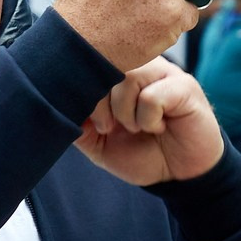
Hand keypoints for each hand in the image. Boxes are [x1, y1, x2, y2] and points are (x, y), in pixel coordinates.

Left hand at [74, 59, 226, 186]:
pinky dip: (148, 119)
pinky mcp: (184, 87)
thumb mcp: (101, 144)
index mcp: (120, 74)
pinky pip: (152, 95)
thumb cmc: (144, 154)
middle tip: (109, 128)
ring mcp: (164, 74)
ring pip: (128, 76)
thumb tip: (56, 108)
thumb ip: (79, 125)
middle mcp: (142, 66)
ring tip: (137, 129)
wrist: (180, 176)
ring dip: (124, 112)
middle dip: (99, 103)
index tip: (93, 123)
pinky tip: (158, 127)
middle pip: (106, 64)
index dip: (83, 92)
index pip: (90, 64)